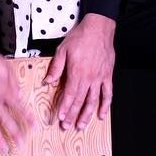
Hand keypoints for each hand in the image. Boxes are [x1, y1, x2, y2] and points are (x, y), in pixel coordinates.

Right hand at [0, 26, 31, 155]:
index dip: (27, 118)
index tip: (33, 127)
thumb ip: (14, 83)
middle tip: (20, 144)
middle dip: (15, 133)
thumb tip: (20, 95)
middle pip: (7, 120)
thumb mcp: (7, 67)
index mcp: (5, 91)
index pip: (19, 108)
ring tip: (3, 149)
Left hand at [44, 12, 114, 129]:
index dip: (65, 108)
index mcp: (77, 72)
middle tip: (68, 126)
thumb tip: (48, 81)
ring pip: (94, 101)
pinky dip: (105, 106)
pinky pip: (108, 94)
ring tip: (82, 125)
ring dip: (87, 115)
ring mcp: (100, 78)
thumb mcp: (62, 50)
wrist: (99, 29)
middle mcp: (90, 78)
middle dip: (73, 115)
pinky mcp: (108, 76)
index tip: (60, 118)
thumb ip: (56, 68)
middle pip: (81, 101)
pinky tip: (102, 115)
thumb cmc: (80, 38)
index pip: (70, 95)